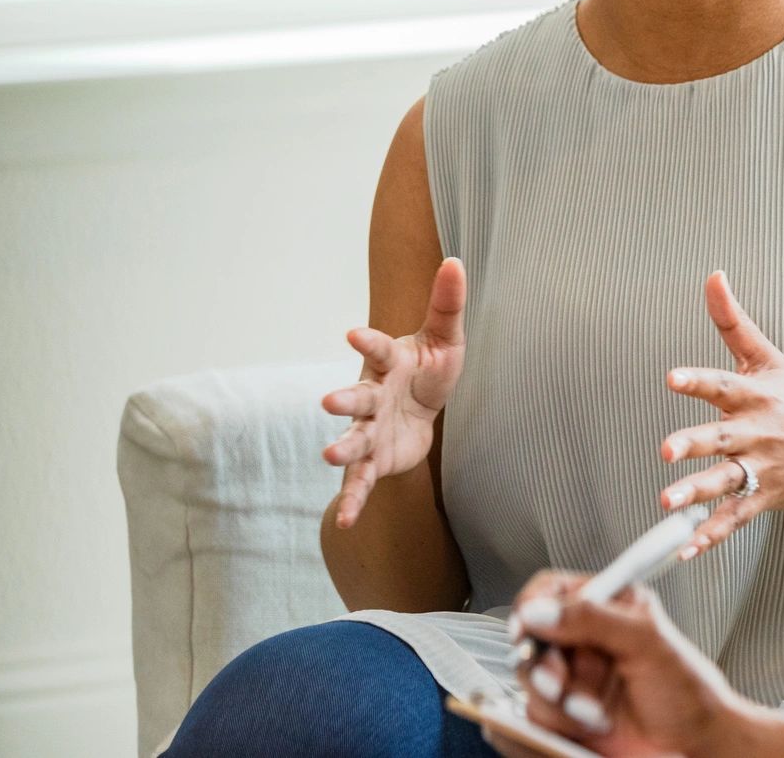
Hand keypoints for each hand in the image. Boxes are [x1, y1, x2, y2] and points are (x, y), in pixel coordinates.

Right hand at [320, 257, 466, 527]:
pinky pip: (361, 481)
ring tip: (328, 456)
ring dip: (342, 447)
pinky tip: (344, 522)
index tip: (353, 332)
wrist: (425, 407)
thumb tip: (455, 260)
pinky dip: (351, 500)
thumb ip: (447, 302)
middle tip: (328, 402)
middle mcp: (372, 395)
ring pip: (353, 438)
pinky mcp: (375, 460)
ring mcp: (370, 429)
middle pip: (357, 397)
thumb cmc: (430, 367)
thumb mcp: (446, 336)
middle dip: (344, 399)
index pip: (378, 348)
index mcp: (388, 362)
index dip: (368, 340)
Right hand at [498, 571, 770, 757]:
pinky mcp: (568, 710)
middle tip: (560, 682)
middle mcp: (585, 637)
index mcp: (606, 604)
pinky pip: (539, 713)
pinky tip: (593, 723)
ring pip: (531, 678)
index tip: (526, 628)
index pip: (550, 590)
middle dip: (544, 664)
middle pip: (531, 637)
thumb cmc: (686, 687)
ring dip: (558, 699)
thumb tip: (540, 610)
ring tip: (593, 710)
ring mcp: (575, 675)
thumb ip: (593, 618)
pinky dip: (561, 721)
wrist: (695, 742)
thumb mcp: (646, 641)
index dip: (531, 606)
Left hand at [658, 272, 783, 557]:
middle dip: (693, 444)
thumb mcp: (767, 355)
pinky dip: (711, 535)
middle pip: (721, 437)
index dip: (697, 380)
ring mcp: (761, 467)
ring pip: (725, 481)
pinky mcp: (764, 496)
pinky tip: (685, 547)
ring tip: (666, 502)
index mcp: (754, 395)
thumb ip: (732, 320)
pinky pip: (735, 518)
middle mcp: (755, 432)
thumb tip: (713, 275)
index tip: (671, 378)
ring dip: (696, 492)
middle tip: (665, 449)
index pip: (722, 385)